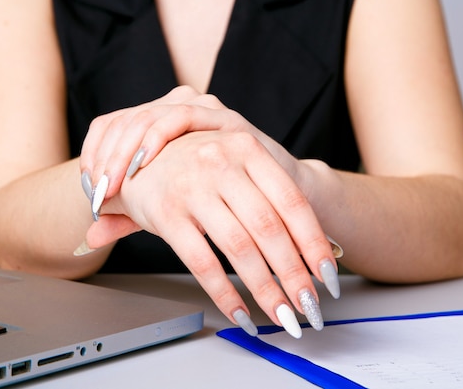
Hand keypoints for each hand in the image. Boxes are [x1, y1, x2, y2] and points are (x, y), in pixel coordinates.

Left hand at [79, 86, 269, 205]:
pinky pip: (185, 117)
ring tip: (114, 184)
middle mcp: (179, 110)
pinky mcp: (228, 120)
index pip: (109, 126)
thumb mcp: (167, 207)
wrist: (276, 199)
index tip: (90, 189)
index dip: (94, 153)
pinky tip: (145, 162)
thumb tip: (89, 241)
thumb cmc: (218, 202)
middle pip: (126, 120)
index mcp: (157, 125)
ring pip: (150, 116)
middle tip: (99, 193)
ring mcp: (204, 111)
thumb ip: (130, 217)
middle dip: (106, 157)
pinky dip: (158, 138)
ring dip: (125, 150)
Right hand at [86, 130, 339, 337]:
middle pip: (270, 229)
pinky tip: (241, 313)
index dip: (314, 244)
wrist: (135, 153)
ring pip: (240, 248)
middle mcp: (222, 164)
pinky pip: (202, 262)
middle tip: (310, 307)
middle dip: (294, 275)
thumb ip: (269, 198)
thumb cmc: (193, 164)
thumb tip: (312, 252)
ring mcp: (193, 189)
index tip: (327, 277)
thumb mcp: (235, 163)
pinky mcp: (167, 214)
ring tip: (282, 315)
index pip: (292, 202)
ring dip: (265, 289)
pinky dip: (225, 293)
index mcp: (247, 149)